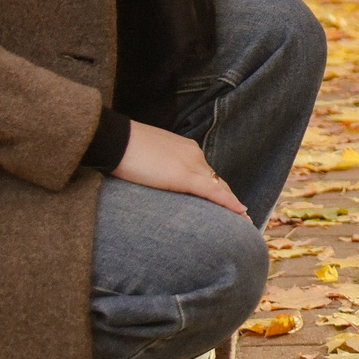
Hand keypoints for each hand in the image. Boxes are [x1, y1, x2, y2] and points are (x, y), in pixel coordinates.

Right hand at [116, 121, 247, 216]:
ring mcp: (190, 164)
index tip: (226, 199)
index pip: (206, 171)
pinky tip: (240, 212)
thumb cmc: (122, 148)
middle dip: (228, 197)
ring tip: (243, 220)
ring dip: (231, 203)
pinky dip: (229, 203)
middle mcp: (193, 154)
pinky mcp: (184, 177)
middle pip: (215, 180)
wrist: (115, 139)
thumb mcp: (146, 158)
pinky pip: (213, 192)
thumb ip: (158, 168)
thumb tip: (156, 180)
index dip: (217, 187)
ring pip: (218, 186)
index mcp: (184, 149)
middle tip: (241, 215)